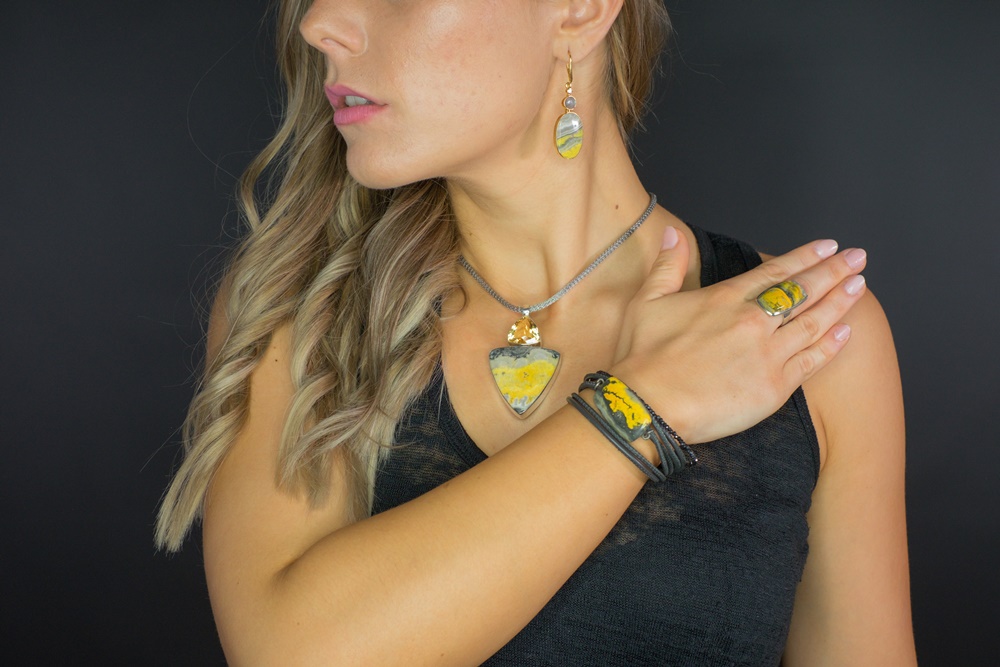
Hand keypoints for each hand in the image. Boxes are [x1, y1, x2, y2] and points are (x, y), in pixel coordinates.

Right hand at [612, 228, 865, 443]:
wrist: (647, 406)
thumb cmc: (643, 357)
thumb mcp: (647, 301)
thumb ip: (667, 265)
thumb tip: (675, 234)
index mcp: (725, 298)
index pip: (775, 272)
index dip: (805, 256)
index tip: (827, 246)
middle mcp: (753, 321)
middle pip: (804, 291)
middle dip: (834, 271)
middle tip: (857, 257)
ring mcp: (767, 354)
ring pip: (814, 322)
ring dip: (841, 301)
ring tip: (860, 286)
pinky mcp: (774, 387)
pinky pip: (811, 361)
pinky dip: (832, 345)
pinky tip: (846, 332)